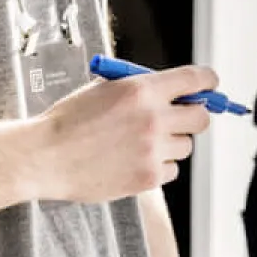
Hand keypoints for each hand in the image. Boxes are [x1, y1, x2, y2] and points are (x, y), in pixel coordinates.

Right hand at [30, 64, 216, 203]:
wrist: (47, 155)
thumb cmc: (70, 120)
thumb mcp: (104, 89)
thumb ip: (140, 89)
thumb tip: (172, 92)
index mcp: (142, 89)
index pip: (196, 79)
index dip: (208, 81)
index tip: (210, 86)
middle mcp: (154, 118)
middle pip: (201, 117)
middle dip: (192, 115)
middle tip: (177, 118)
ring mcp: (153, 150)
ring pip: (185, 146)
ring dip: (170, 143)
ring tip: (140, 143)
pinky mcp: (149, 177)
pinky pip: (171, 169)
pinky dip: (158, 166)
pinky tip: (132, 160)